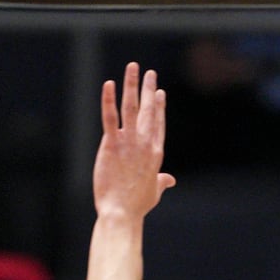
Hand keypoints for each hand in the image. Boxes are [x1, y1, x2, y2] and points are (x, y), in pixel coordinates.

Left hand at [94, 62, 175, 219]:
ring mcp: (129, 142)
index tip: (159, 93)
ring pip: (131, 107)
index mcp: (156, 153)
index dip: (159, 107)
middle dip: (149, 89)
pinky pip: (109, 117)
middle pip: (148, 110)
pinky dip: (108, 100)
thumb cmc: (137, 206)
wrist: (122, 212)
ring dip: (132, 85)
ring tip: (133, 68)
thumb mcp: (154, 191)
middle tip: (150, 73)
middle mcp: (145, 143)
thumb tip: (170, 180)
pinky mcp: (111, 144)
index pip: (158, 123)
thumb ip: (162, 181)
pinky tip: (108, 85)